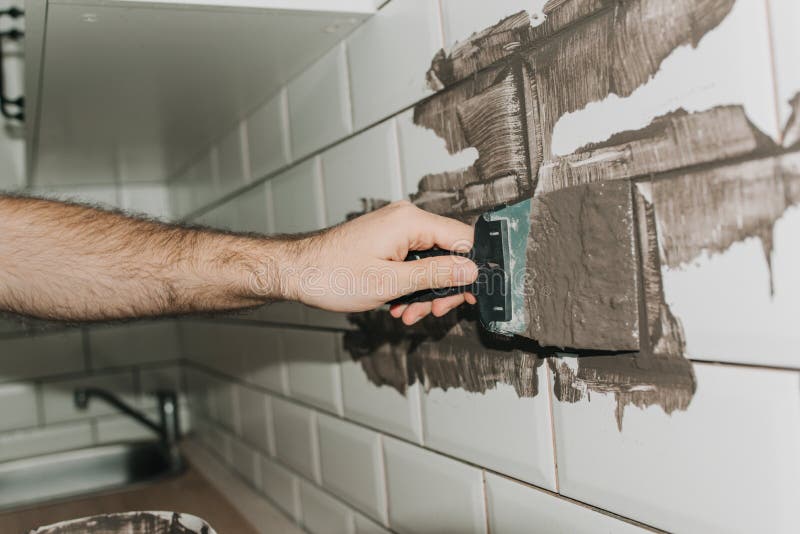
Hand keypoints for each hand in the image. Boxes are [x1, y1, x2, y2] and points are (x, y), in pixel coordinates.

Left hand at [287, 201, 477, 323]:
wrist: (296, 272)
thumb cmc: (332, 274)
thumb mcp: (391, 282)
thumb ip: (435, 275)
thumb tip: (470, 270)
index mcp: (411, 222)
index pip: (463, 238)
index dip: (471, 270)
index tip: (470, 295)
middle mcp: (406, 219)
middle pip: (448, 252)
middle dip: (443, 287)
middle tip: (434, 310)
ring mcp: (396, 228)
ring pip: (431, 261)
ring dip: (425, 291)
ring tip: (407, 312)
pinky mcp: (387, 239)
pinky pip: (413, 261)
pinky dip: (411, 284)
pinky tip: (399, 304)